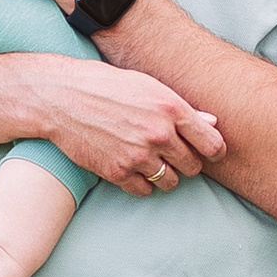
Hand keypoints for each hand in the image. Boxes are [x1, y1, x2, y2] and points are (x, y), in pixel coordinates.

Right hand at [41, 66, 227, 195]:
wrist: (62, 97)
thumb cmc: (106, 85)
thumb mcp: (148, 86)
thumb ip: (181, 108)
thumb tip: (212, 123)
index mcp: (171, 108)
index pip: (211, 143)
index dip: (215, 151)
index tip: (210, 153)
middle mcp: (158, 133)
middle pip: (192, 166)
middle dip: (187, 162)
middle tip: (174, 155)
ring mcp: (138, 155)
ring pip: (171, 182)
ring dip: (166, 175)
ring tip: (153, 162)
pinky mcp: (117, 172)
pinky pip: (144, 190)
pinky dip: (142, 183)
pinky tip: (133, 168)